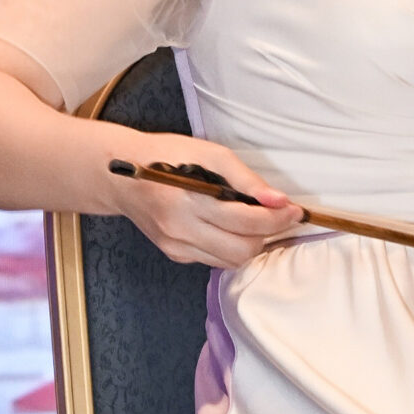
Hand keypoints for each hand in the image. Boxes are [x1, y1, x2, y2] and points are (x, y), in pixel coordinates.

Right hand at [103, 129, 302, 267]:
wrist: (120, 176)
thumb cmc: (166, 156)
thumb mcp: (208, 153)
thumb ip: (245, 179)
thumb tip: (278, 200)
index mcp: (187, 201)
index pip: (245, 222)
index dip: (277, 218)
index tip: (294, 209)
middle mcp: (179, 230)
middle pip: (242, 250)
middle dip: (268, 234)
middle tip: (278, 215)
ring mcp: (175, 246)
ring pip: (231, 261)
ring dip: (252, 243)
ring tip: (256, 220)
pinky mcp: (174, 254)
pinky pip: (215, 260)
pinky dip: (231, 246)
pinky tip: (230, 227)